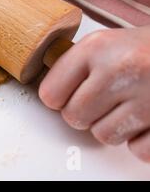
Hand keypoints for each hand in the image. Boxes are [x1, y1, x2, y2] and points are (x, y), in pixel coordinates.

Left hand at [39, 26, 149, 161]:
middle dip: (86, 113)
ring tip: (128, 104)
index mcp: (97, 47)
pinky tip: (145, 118)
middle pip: (74, 117)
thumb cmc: (146, 48)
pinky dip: (140, 140)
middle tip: (104, 99)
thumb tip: (50, 95)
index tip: (69, 94)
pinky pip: (137, 149)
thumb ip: (77, 65)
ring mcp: (147, 96)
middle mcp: (120, 68)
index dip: (59, 97)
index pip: (51, 93)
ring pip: (104, 135)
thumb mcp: (107, 42)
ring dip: (113, 126)